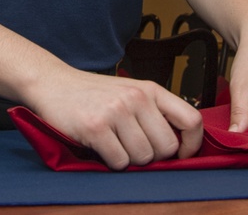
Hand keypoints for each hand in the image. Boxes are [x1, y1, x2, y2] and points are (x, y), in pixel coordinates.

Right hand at [28, 70, 202, 169]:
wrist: (55, 84)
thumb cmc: (95, 94)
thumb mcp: (131, 93)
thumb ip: (155, 113)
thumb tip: (180, 146)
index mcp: (151, 90)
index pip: (192, 120)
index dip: (192, 145)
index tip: (181, 155)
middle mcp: (137, 98)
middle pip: (166, 147)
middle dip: (152, 156)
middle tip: (133, 146)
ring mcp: (117, 111)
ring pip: (143, 158)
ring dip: (129, 159)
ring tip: (114, 142)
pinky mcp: (96, 127)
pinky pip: (119, 162)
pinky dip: (111, 161)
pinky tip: (101, 145)